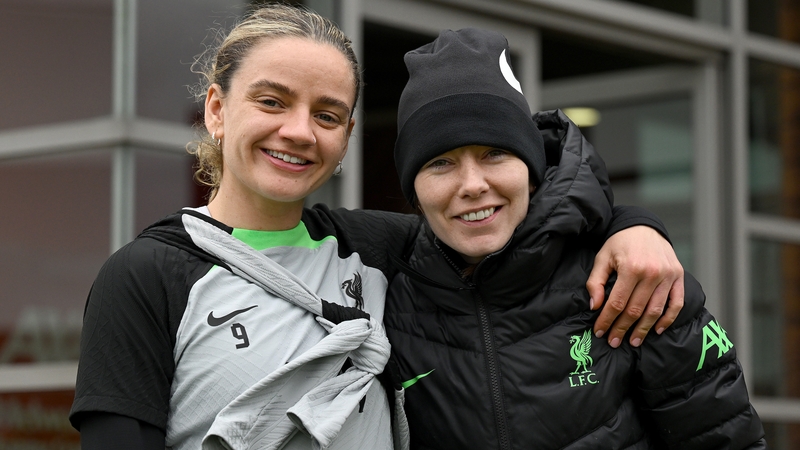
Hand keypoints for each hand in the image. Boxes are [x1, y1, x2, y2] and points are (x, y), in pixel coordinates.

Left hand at [586, 226, 683, 347]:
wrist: (644, 226)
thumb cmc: (620, 243)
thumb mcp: (602, 258)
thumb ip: (596, 282)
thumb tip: (595, 306)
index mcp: (631, 267)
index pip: (617, 303)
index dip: (607, 320)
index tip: (599, 332)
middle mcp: (652, 273)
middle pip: (636, 310)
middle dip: (622, 329)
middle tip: (613, 342)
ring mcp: (668, 275)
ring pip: (655, 311)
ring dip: (644, 329)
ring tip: (633, 341)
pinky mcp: (679, 276)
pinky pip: (676, 303)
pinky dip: (668, 319)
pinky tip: (657, 330)